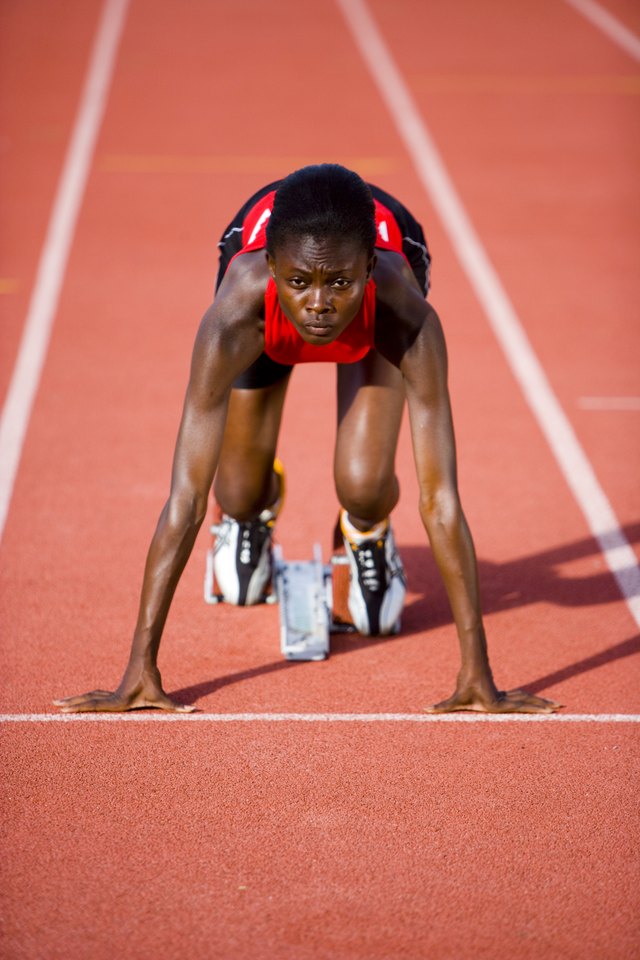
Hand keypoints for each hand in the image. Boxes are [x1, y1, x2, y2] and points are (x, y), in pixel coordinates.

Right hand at [53, 663, 194, 713]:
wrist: (145, 660)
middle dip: (71, 704)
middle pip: (87, 700)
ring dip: (74, 700)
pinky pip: (94, 695)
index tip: (66, 709)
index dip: (80, 708)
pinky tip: (77, 701)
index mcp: (118, 701)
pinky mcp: (111, 690)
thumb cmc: (152, 679)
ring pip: (88, 696)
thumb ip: (177, 707)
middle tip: (53, 705)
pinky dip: (84, 698)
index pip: (96, 706)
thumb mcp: (164, 697)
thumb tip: (193, 711)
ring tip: (58, 703)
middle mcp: (111, 697)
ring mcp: (109, 692)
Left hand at [425, 676, 561, 714]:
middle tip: (561, 708)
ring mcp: (507, 696)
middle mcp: (505, 700)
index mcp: (498, 704)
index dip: (535, 709)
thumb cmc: (464, 685)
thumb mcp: (453, 699)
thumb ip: (441, 706)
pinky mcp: (505, 695)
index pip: (520, 707)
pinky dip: (533, 701)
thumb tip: (424, 710)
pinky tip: (541, 704)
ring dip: (542, 703)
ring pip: (528, 699)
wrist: (471, 668)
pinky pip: (523, 698)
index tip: (549, 711)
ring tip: (558, 706)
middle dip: (544, 706)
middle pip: (529, 701)